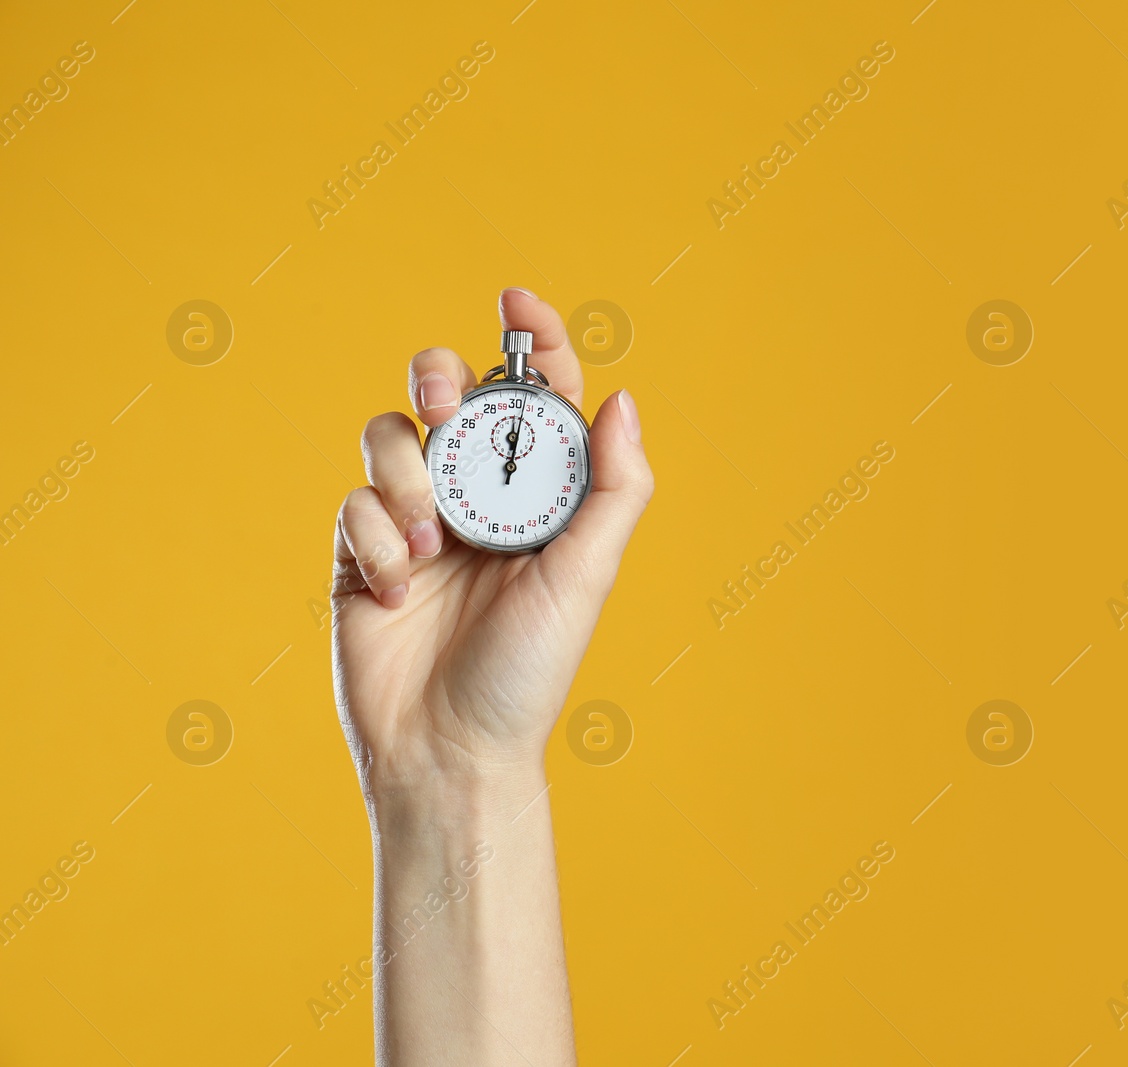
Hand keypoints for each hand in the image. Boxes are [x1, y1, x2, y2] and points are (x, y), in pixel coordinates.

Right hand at [331, 288, 652, 798]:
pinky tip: (394, 592)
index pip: (537, 397)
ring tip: (428, 543)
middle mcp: (479, 496)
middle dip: (438, 375)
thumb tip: (622, 398)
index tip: (517, 298)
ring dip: (405, 475)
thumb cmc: (529, 670)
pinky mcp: (362, 552)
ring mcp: (417, 520)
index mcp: (540, 494)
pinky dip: (375, 539)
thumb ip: (611, 488)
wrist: (450, 750)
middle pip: (448, 393)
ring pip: (391, 436)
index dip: (533, 339)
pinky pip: (354, 503)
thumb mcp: (587, 577)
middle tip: (441, 396)